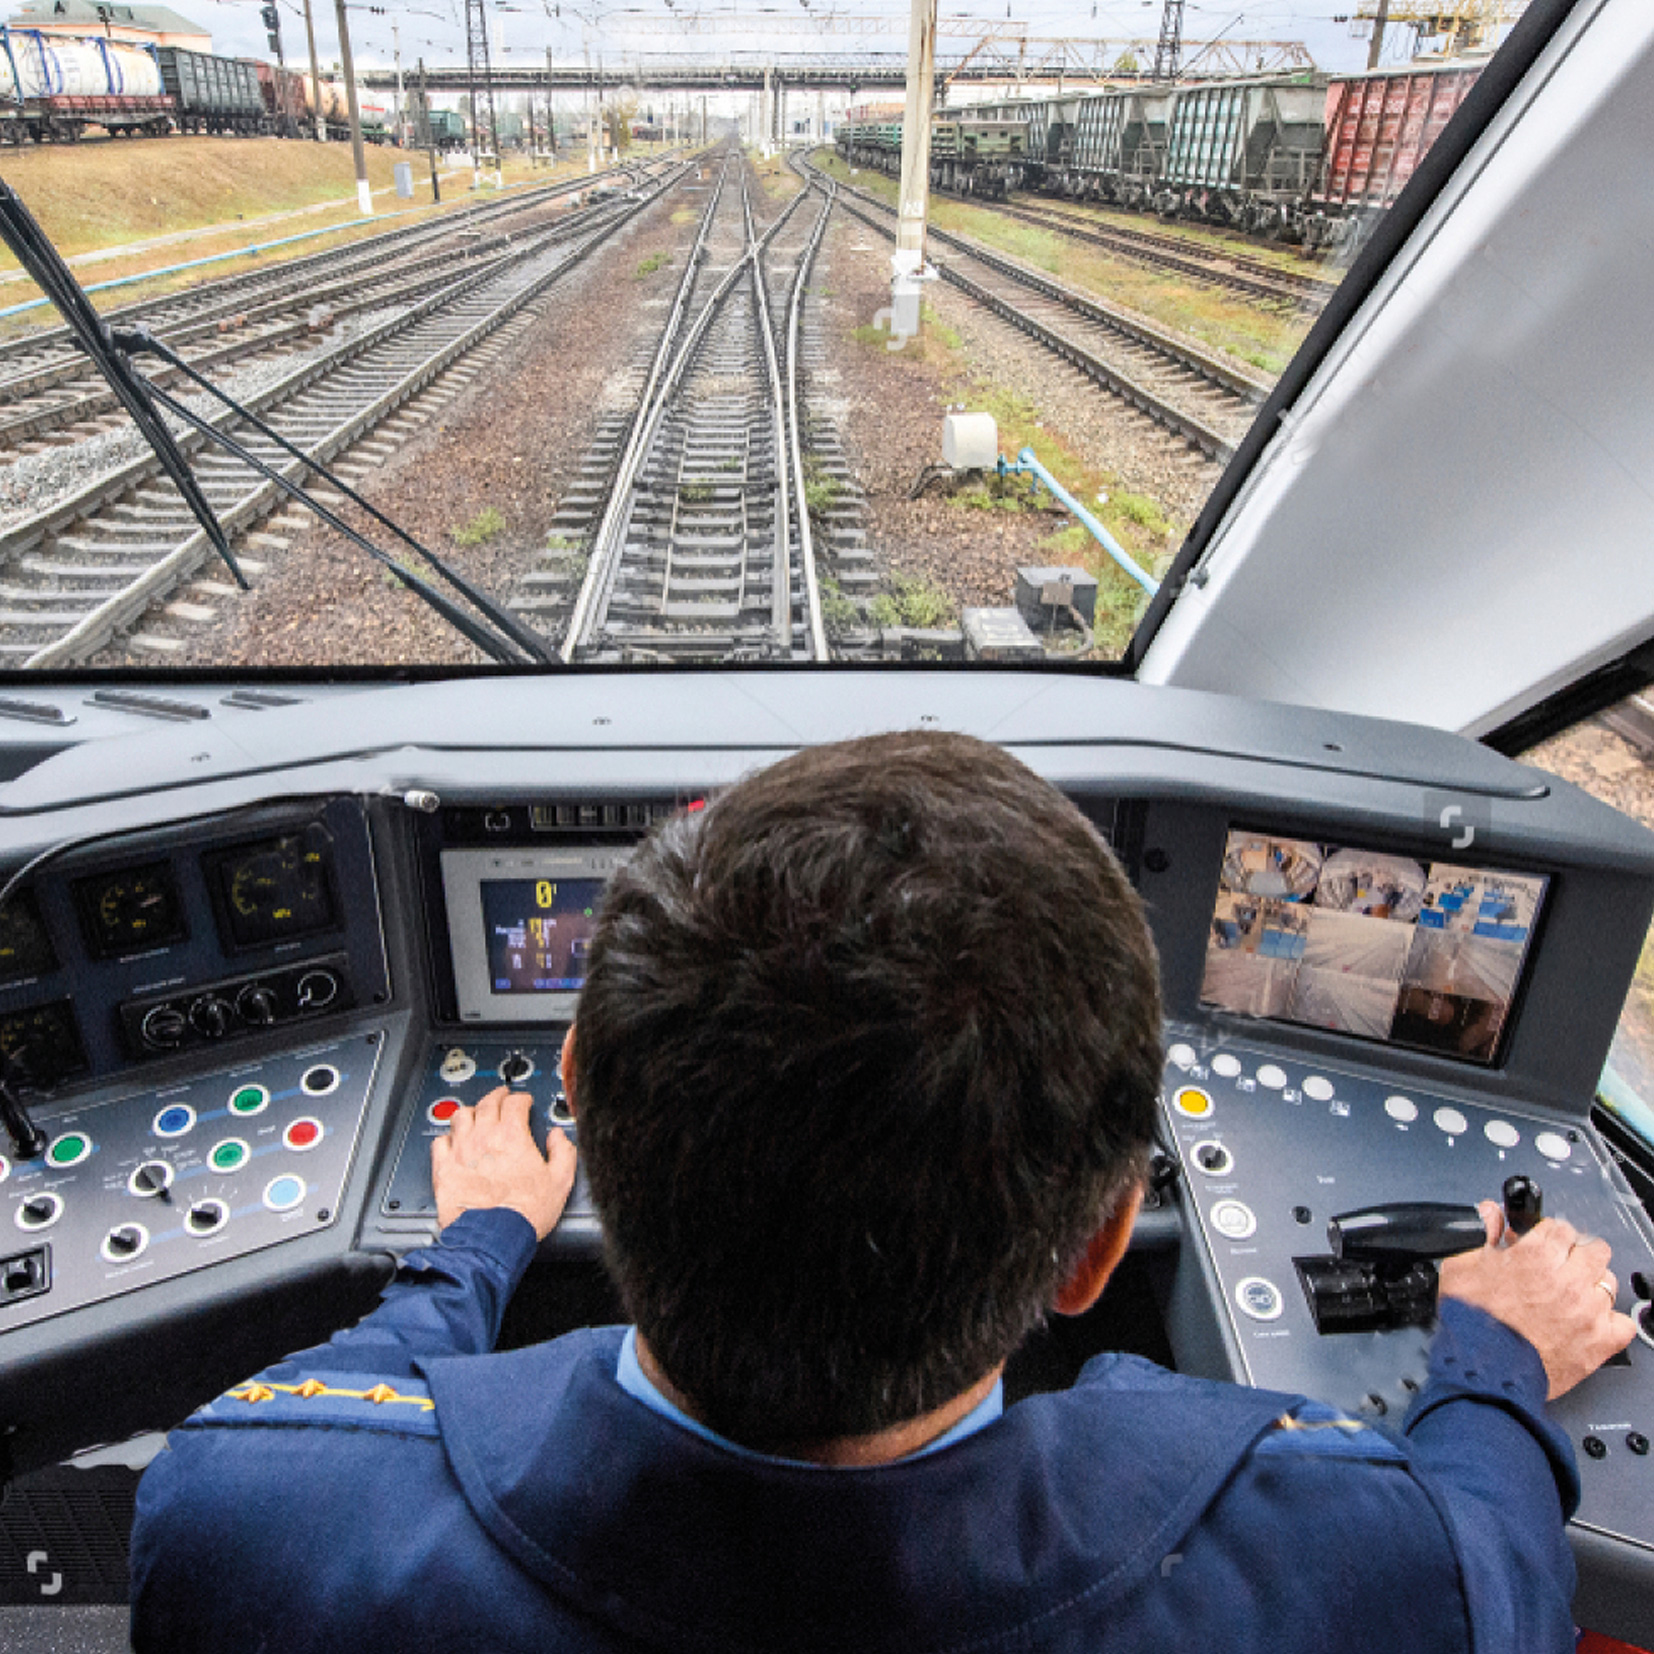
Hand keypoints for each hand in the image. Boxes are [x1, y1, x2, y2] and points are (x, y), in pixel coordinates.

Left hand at [431, 1086, 576, 1240]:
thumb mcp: (560, 1181)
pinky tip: (452, 1141)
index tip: (524, 1101)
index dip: (522, 1098)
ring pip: (460, 1116)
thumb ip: (563, 1152)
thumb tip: (559, 1137)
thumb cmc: (523, 1213)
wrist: (492, 1238)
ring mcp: (460, 1151)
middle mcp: (484, 1137)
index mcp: (512, 1136)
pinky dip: (447, 1137)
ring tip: (475, 1114)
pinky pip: (439, 1141)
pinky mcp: (443, 1168)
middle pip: (487, 1102)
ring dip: (471, 1112)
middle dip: (497, 1095)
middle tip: (501, 1096)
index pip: (515, 1102)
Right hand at [1438, 1202, 1637, 1398]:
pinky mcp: (1599, 1342)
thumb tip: (1490, 1212)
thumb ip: (1480, 1232)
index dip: (1548, 1233)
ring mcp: (1588, 1311)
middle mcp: (1568, 1279)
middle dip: (1576, 1252)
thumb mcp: (1461, 1265)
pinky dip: (1610, 1320)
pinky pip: (1623, 1322)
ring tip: (1572, 1295)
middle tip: (1560, 1265)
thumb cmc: (1472, 1320)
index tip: (1542, 1243)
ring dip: (1592, 1284)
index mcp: (1535, 1256)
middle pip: (1593, 1249)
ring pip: (1608, 1282)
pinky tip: (1591, 1321)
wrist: (1484, 1369)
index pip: (1560, 1227)